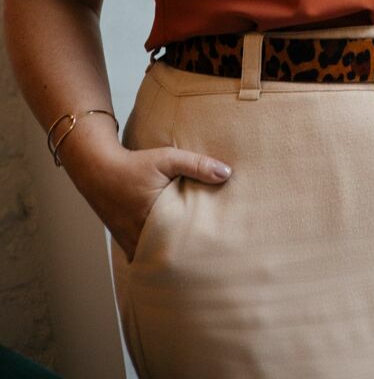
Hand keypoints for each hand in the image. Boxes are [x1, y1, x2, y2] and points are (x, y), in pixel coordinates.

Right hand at [77, 144, 232, 263]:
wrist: (98, 169)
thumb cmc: (134, 164)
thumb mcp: (167, 159)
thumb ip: (197, 165)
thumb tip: (227, 173)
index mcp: (152, 223)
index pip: (178, 249)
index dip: (196, 253)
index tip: (213, 255)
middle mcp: (138, 239)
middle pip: (166, 258)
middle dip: (184, 260)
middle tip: (207, 263)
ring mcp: (129, 243)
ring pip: (153, 258)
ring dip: (168, 257)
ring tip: (192, 260)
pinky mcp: (124, 240)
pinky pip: (143, 254)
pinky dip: (154, 253)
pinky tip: (169, 251)